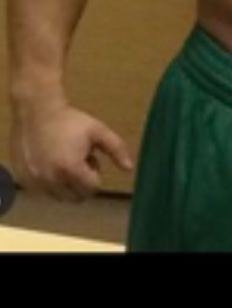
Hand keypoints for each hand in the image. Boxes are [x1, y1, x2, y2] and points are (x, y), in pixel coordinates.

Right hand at [10, 100, 133, 201]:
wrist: (36, 110)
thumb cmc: (69, 120)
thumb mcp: (97, 130)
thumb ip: (116, 148)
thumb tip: (130, 168)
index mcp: (71, 169)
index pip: (93, 188)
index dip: (95, 173)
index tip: (90, 157)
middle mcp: (52, 180)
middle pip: (77, 197)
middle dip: (82, 182)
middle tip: (77, 159)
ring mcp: (36, 182)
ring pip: (60, 197)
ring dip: (66, 184)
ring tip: (63, 160)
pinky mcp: (24, 181)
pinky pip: (43, 192)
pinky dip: (49, 183)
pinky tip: (49, 162)